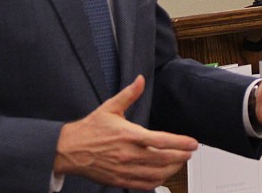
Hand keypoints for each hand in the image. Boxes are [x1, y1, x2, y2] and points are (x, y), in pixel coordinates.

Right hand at [54, 75, 198, 188]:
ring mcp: (125, 170)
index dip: (180, 142)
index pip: (161, 141)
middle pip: (163, 159)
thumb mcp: (110, 108)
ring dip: (173, 170)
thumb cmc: (89, 129)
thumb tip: (141, 80)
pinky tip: (163, 175)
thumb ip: (129, 94)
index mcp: (128, 135)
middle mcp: (128, 154)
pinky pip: (145, 185)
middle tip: (190, 152)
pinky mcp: (120, 180)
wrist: (69, 150)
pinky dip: (158, 182)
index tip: (192, 143)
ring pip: (157, 174)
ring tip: (180, 162)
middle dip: (181, 156)